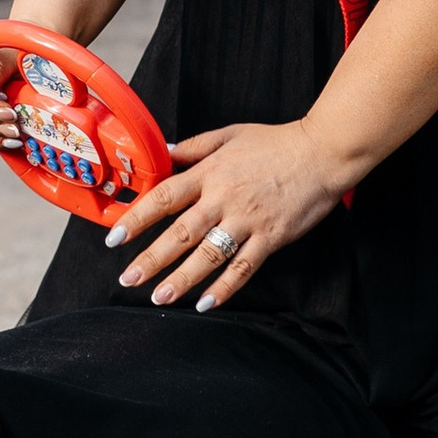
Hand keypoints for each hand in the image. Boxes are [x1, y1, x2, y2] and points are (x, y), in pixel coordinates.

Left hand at [105, 120, 344, 306]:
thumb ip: (194, 146)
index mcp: (210, 173)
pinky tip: (205, 303)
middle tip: (129, 278)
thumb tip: (164, 153)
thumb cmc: (277, 142)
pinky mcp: (271, 238)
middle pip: (181, 233)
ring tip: (159, 296)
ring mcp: (248, 221)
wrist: (323, 153)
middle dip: (151, 258)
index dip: (137, 218)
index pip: (164, 196)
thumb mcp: (230, 134)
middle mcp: (224, 199)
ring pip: (208, 256)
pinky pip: (243, 268)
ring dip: (181, 279)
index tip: (115, 237)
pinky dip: (224, 288)